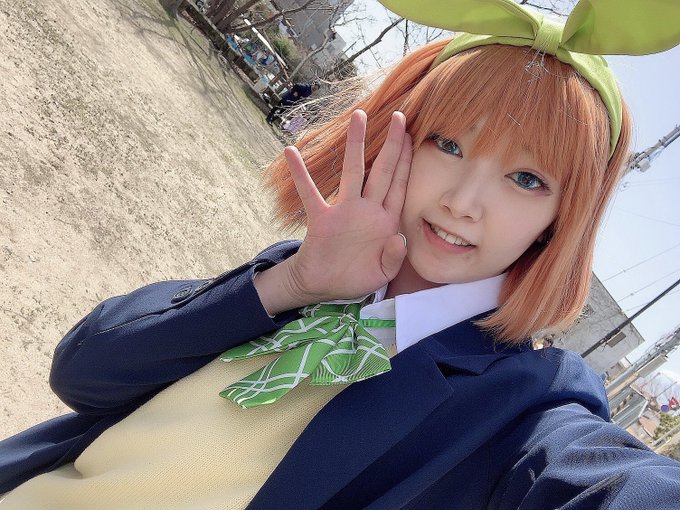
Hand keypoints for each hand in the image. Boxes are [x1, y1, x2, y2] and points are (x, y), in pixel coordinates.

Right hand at [257, 110, 411, 312]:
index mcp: (385, 221)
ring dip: (355, 144)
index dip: (407, 161)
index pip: (399, 185)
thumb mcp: (381, 274)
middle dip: (392, 144)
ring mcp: (343, 211)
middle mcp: (367, 209)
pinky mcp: (321, 219)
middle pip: (382, 171)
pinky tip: (291, 152)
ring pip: (352, 172)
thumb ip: (394, 257)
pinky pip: (309, 193)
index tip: (412, 135)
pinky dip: (300, 174)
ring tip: (357, 116)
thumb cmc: (355, 277)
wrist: (323, 287)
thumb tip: (399, 238)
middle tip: (399, 115)